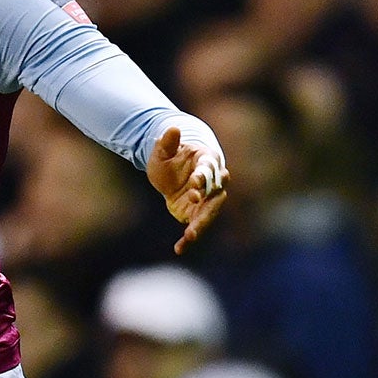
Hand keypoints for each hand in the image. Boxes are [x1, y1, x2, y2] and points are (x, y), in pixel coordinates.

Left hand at [147, 126, 226, 254]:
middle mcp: (212, 181)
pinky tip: (180, 248)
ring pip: (209, 213)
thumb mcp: (163, 151)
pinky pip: (196, 225)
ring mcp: (206, 199)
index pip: (208, 169)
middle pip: (215, 193)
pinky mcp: (197, 212)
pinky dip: (189, 238)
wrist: (173, 170)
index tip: (194, 183)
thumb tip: (172, 128)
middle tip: (193, 205)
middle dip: (206, 201)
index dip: (203, 176)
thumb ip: (167, 143)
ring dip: (201, 224)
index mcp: (207, 161)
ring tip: (190, 236)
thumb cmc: (171, 156)